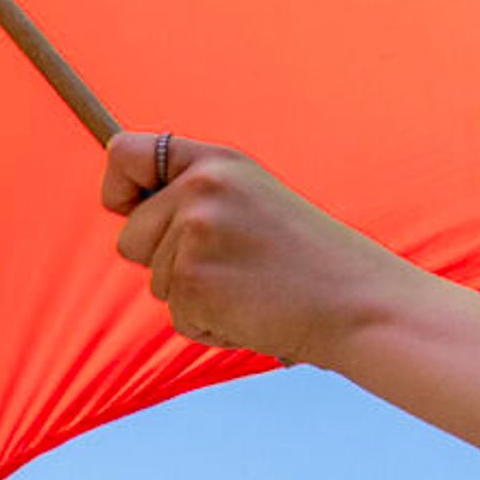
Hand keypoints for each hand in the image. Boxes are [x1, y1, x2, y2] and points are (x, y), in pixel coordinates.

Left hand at [100, 133, 417, 366]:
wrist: (360, 303)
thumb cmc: (308, 262)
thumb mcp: (252, 202)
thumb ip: (197, 198)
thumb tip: (130, 211)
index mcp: (216, 162)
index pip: (124, 154)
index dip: (120, 189)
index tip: (137, 210)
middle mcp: (200, 188)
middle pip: (130, 237)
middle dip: (166, 263)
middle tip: (232, 267)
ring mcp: (194, 232)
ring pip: (155, 282)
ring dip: (194, 297)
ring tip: (250, 287)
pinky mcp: (193, 279)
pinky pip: (176, 316)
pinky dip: (208, 325)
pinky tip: (251, 311)